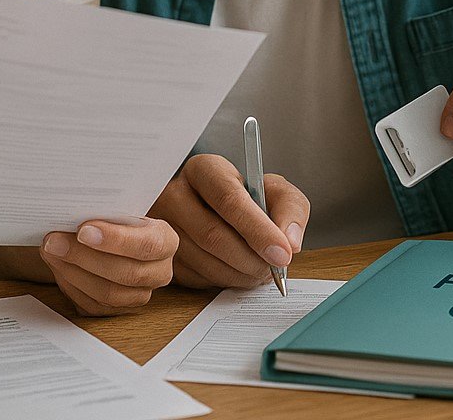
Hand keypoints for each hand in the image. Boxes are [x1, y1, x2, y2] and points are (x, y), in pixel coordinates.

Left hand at [40, 217, 177, 315]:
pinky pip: (93, 306)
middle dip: (84, 256)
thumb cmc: (119, 220)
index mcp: (166, 242)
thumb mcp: (121, 209)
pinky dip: (71, 286)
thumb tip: (72, 214)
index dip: (115, 240)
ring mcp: (140, 295)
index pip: (146, 245)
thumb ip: (106, 212)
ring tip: (51, 252)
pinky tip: (58, 267)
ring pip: (107, 294)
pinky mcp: (118, 310)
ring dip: (73, 272)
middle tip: (54, 241)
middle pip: (125, 273)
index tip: (83, 230)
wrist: (119, 237)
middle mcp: (159, 272)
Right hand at [150, 154, 307, 288]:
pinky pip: (195, 278)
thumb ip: (290, 208)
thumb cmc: (247, 197)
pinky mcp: (162, 255)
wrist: (217, 209)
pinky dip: (225, 281)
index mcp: (204, 170)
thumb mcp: (274, 190)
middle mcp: (174, 194)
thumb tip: (290, 243)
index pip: (228, 200)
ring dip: (241, 274)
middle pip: (213, 235)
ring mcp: (162, 227)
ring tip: (261, 270)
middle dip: (252, 258)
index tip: (282, 253)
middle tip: (275, 268)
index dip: (258, 230)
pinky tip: (239, 271)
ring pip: (204, 261)